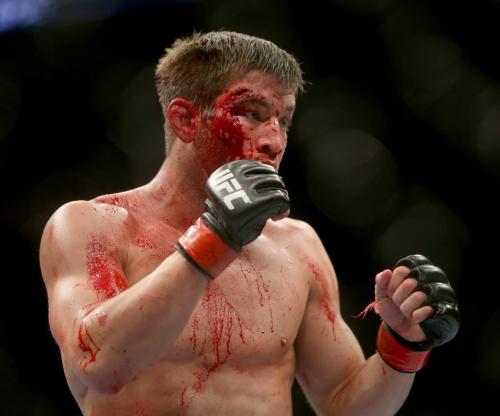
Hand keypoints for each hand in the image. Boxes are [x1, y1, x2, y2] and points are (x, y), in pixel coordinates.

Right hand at [176, 160, 289, 278]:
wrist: (220, 235)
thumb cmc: (231, 213)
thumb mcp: (234, 189)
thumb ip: (250, 180)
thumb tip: (274, 173)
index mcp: (229, 170)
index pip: (260, 167)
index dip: (269, 179)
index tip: (266, 194)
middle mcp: (237, 176)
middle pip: (271, 175)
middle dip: (278, 188)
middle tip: (275, 204)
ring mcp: (246, 189)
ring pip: (277, 185)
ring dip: (281, 197)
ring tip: (276, 210)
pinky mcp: (256, 203)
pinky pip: (280, 198)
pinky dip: (284, 208)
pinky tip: (276, 217)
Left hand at [375, 254, 459, 348]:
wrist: (404, 330)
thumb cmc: (394, 308)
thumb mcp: (381, 295)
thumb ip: (381, 281)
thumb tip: (387, 271)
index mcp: (415, 271)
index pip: (402, 270)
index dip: (392, 284)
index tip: (391, 292)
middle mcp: (431, 278)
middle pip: (410, 282)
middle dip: (398, 296)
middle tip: (399, 303)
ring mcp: (441, 293)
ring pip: (419, 296)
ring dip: (406, 307)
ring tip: (406, 312)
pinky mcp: (446, 309)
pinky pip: (427, 311)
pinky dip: (415, 316)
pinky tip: (414, 318)